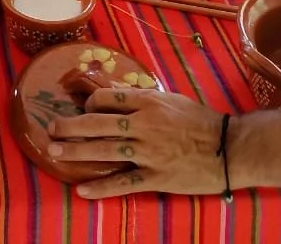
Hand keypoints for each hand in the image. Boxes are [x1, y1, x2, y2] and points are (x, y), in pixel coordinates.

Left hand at [46, 89, 225, 198]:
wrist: (229, 149)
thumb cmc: (199, 120)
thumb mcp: (168, 98)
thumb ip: (139, 97)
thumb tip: (110, 91)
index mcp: (147, 102)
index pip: (106, 98)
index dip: (89, 103)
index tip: (83, 110)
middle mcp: (144, 125)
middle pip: (98, 122)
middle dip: (71, 126)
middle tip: (51, 128)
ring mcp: (148, 153)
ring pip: (104, 150)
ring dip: (76, 151)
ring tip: (55, 151)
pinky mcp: (156, 178)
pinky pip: (123, 183)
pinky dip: (101, 187)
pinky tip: (82, 189)